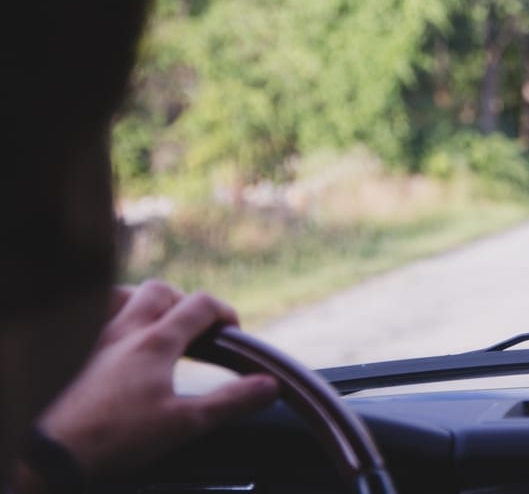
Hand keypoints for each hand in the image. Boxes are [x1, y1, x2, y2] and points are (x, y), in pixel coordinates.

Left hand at [33, 281, 278, 479]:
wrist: (45, 451)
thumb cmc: (114, 437)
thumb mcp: (183, 424)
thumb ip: (229, 402)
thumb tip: (269, 386)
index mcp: (156, 341)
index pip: (200, 305)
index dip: (223, 312)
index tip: (232, 331)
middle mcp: (123, 329)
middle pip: (160, 290)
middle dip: (182, 301)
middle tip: (193, 326)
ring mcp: (91, 338)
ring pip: (119, 296)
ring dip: (141, 303)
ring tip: (150, 323)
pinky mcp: (67, 354)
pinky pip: (86, 318)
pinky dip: (105, 318)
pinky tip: (108, 338)